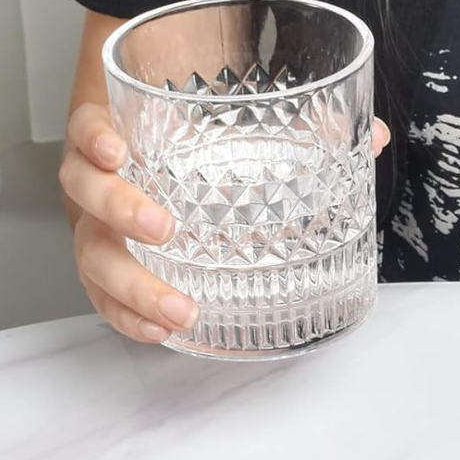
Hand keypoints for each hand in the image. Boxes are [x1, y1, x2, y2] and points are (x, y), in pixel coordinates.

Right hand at [60, 104, 391, 342]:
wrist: (158, 159)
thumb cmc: (195, 147)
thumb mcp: (241, 126)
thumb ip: (307, 128)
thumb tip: (374, 134)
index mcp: (122, 137)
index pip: (88, 127)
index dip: (93, 136)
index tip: (116, 148)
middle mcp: (101, 183)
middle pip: (85, 195)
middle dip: (119, 211)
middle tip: (162, 229)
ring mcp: (102, 230)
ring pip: (93, 257)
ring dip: (132, 287)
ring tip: (177, 310)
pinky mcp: (113, 270)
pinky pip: (106, 298)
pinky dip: (129, 318)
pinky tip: (160, 333)